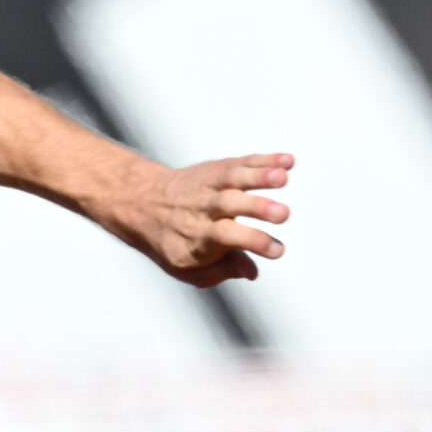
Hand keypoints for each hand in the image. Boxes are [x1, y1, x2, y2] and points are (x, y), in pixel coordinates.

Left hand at [103, 152, 293, 287]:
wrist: (143, 203)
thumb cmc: (175, 242)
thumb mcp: (188, 268)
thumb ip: (221, 270)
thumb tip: (252, 272)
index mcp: (197, 236)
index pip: (226, 238)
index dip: (252, 243)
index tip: (278, 250)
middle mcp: (203, 208)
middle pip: (230, 204)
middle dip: (257, 207)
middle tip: (283, 214)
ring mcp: (211, 185)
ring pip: (234, 178)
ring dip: (260, 176)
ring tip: (283, 176)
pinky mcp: (218, 169)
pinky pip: (242, 163)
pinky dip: (264, 160)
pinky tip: (288, 162)